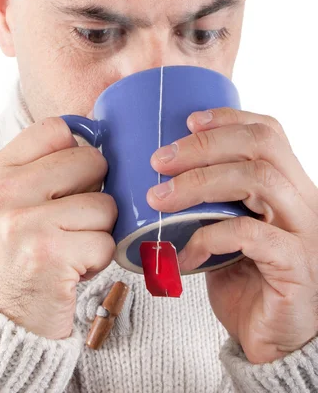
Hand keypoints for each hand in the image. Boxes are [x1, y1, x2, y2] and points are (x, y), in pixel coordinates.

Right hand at [0, 117, 116, 339]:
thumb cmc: (16, 253)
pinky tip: (74, 267)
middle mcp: (5, 193)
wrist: (1, 318)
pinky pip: (107, 241)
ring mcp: (25, 223)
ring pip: (105, 203)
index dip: (77, 148)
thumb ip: (43, 167)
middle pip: (90, 160)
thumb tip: (98, 137)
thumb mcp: (10, 202)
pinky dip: (100, 258)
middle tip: (72, 219)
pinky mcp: (50, 254)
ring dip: (99, 229)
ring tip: (72, 245)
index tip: (75, 176)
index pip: (55, 129)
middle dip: (95, 192)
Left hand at [147, 107, 317, 363]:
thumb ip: (208, 199)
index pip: (268, 132)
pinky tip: (186, 253)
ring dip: (200, 183)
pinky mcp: (295, 265)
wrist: (272, 340)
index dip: (229, 118)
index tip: (188, 120)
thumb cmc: (243, 278)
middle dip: (204, 145)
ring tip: (159, 199)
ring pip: (259, 180)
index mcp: (287, 185)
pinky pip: (252, 234)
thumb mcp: (225, 227)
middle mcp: (303, 201)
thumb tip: (156, 173)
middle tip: (159, 160)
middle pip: (261, 146)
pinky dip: (210, 236)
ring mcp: (304, 231)